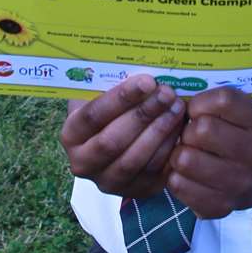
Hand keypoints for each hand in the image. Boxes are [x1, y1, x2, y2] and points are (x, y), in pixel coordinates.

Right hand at [60, 74, 187, 199]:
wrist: (112, 142)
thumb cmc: (109, 110)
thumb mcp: (100, 94)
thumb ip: (111, 83)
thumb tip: (137, 61)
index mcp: (71, 135)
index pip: (93, 116)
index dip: (121, 98)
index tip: (148, 81)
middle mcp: (83, 164)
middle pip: (113, 141)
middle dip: (144, 114)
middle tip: (167, 92)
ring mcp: (109, 182)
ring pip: (134, 160)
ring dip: (159, 131)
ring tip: (177, 106)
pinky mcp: (135, 191)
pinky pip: (153, 172)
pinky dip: (169, 148)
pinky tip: (180, 127)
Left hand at [164, 87, 251, 217]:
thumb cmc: (237, 134)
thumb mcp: (237, 112)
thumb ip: (212, 102)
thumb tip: (173, 101)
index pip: (224, 100)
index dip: (200, 102)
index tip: (196, 109)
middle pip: (203, 129)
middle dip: (188, 129)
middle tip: (189, 135)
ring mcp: (242, 184)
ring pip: (186, 159)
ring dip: (178, 153)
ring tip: (186, 152)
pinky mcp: (222, 207)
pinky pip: (179, 185)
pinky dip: (175, 176)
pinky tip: (186, 173)